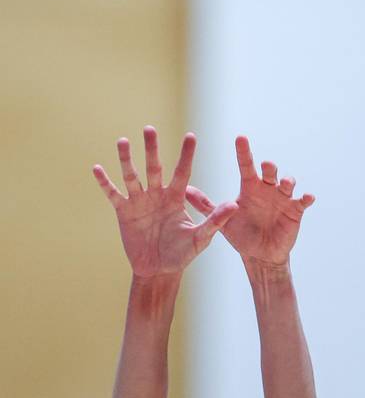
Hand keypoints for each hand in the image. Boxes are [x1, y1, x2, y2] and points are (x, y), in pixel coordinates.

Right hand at [92, 126, 237, 277]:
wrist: (159, 269)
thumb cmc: (182, 253)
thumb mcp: (200, 238)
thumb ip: (215, 221)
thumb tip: (234, 205)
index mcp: (176, 197)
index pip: (182, 171)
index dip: (186, 154)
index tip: (191, 135)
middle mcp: (157, 195)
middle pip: (154, 167)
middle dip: (152, 148)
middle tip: (149, 128)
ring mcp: (140, 202)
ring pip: (132, 175)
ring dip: (126, 159)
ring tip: (122, 141)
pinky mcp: (124, 212)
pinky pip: (113, 194)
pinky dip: (105, 182)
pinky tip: (97, 168)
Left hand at [185, 136, 313, 267]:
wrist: (260, 255)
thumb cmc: (242, 235)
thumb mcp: (222, 221)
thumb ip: (206, 205)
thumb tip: (185, 189)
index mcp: (250, 188)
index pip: (246, 165)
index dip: (243, 152)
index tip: (240, 137)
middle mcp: (267, 189)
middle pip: (269, 172)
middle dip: (268, 167)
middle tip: (266, 165)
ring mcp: (283, 199)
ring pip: (287, 183)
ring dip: (288, 181)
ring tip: (286, 182)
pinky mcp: (295, 211)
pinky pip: (302, 202)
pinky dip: (306, 198)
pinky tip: (308, 197)